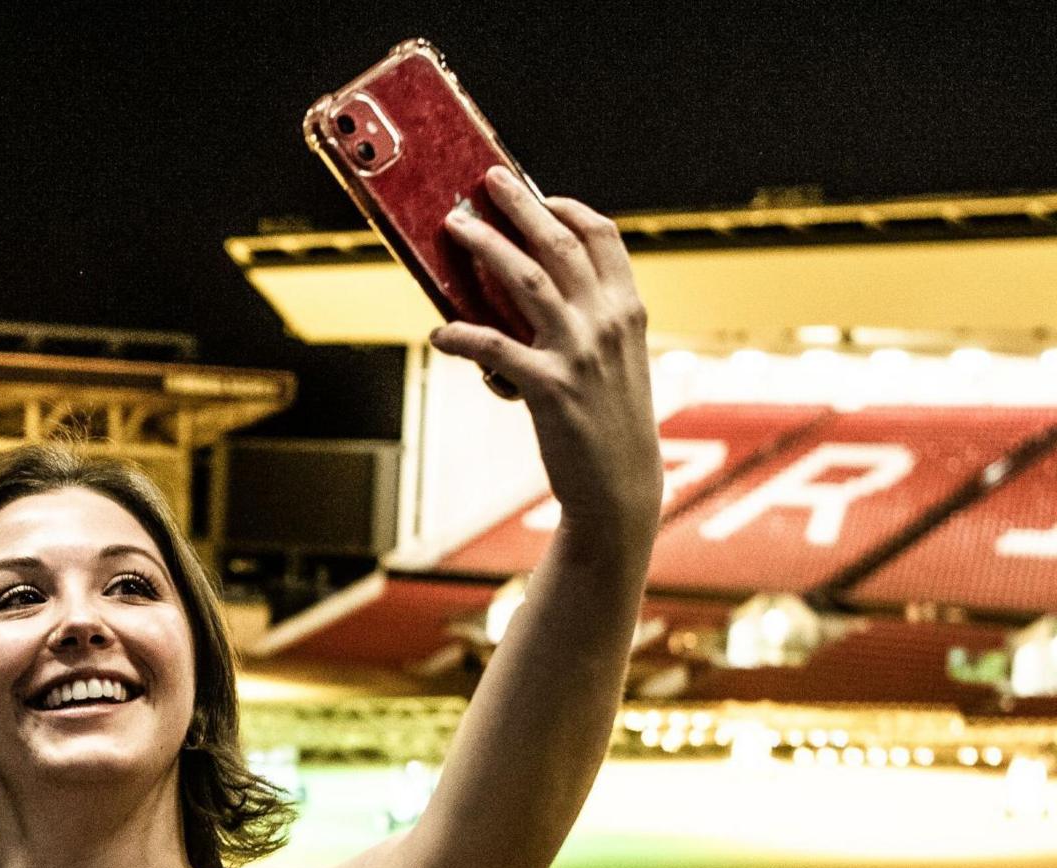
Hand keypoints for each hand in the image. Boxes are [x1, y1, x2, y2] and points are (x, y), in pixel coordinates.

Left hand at [432, 168, 662, 537]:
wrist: (619, 487)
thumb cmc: (608, 421)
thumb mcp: (613, 361)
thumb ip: (585, 322)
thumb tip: (526, 290)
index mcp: (627, 309)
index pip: (603, 237)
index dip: (566, 208)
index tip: (538, 192)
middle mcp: (607, 322)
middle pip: (559, 244)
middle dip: (520, 206)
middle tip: (486, 181)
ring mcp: (580, 353)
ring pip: (526, 280)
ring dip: (486, 247)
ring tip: (454, 229)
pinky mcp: (549, 388)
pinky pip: (494, 348)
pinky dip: (462, 337)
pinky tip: (440, 333)